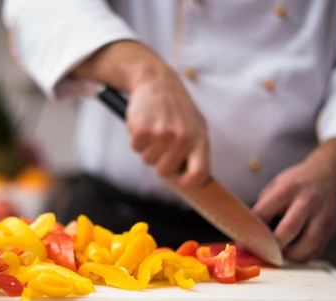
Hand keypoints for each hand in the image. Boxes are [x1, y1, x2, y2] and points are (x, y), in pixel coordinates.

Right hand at [72, 40, 209, 187]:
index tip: (180, 181)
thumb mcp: (195, 127)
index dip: (188, 183)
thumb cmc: (177, 109)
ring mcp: (163, 134)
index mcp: (200, 140)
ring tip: (154, 129)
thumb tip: (189, 182)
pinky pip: (135, 148)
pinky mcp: (143, 129)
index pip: (199, 174)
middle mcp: (183, 138)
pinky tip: (144, 124)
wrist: (158, 82)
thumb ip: (194, 152)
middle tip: (161, 144)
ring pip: (148, 160)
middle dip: (160, 162)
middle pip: (165, 172)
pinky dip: (136, 139)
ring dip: (147, 148)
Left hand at [252, 138, 335, 261]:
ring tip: (279, 254)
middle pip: (289, 229)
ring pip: (307, 244)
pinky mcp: (331, 227)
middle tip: (262, 252)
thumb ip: (264, 206)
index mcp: (288, 188)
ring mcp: (322, 215)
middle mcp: (307, 201)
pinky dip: (302, 256)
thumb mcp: (276, 186)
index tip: (244, 242)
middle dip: (273, 246)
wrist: (327, 175)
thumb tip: (248, 232)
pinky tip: (293, 253)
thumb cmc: (296, 183)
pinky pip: (317, 249)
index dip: (252, 230)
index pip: (265, 212)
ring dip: (290, 255)